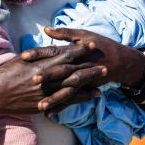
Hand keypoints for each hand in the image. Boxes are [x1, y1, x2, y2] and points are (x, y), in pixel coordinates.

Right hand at [0, 43, 100, 114]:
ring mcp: (46, 93)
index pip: (64, 55)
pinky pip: (65, 102)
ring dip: (88, 85)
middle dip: (89, 68)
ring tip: (102, 82)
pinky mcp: (44, 104)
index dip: (79, 50)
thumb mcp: (22, 58)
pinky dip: (79, 99)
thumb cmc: (5, 72)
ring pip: (71, 88)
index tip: (91, 45)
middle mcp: (46, 79)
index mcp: (41, 65)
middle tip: (104, 64)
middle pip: (72, 72)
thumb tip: (53, 48)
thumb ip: (39, 53)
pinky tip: (90, 96)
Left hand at [23, 27, 144, 107]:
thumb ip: (64, 33)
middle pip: (59, 70)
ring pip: (66, 89)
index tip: (24, 56)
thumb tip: (46, 29)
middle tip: (32, 80)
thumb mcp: (82, 35)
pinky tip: (49, 114)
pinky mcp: (85, 89)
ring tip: (40, 105)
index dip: (38, 53)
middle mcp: (77, 65)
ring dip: (54, 98)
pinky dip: (61, 107)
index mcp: (74, 51)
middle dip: (46, 75)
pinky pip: (72, 100)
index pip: (53, 51)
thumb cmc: (99, 44)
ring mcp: (82, 79)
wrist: (120, 60)